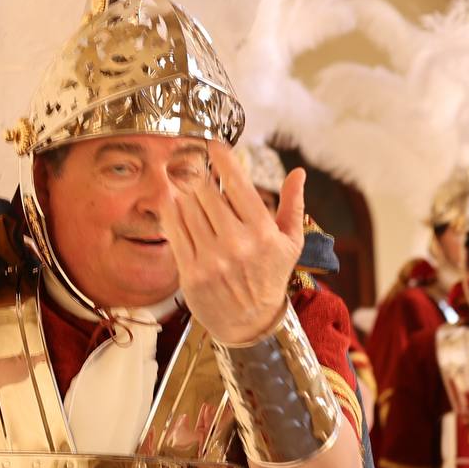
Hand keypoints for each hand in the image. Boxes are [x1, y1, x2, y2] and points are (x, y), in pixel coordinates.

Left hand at [172, 144, 306, 345]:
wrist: (249, 323)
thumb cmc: (270, 277)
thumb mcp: (290, 242)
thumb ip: (293, 205)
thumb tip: (298, 172)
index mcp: (263, 233)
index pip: (238, 185)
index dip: (223, 159)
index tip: (214, 144)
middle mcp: (236, 244)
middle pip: (207, 193)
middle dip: (201, 176)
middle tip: (197, 168)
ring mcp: (211, 260)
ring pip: (187, 209)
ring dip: (184, 192)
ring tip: (187, 187)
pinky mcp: (191, 273)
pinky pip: (174, 231)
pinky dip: (170, 212)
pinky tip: (172, 203)